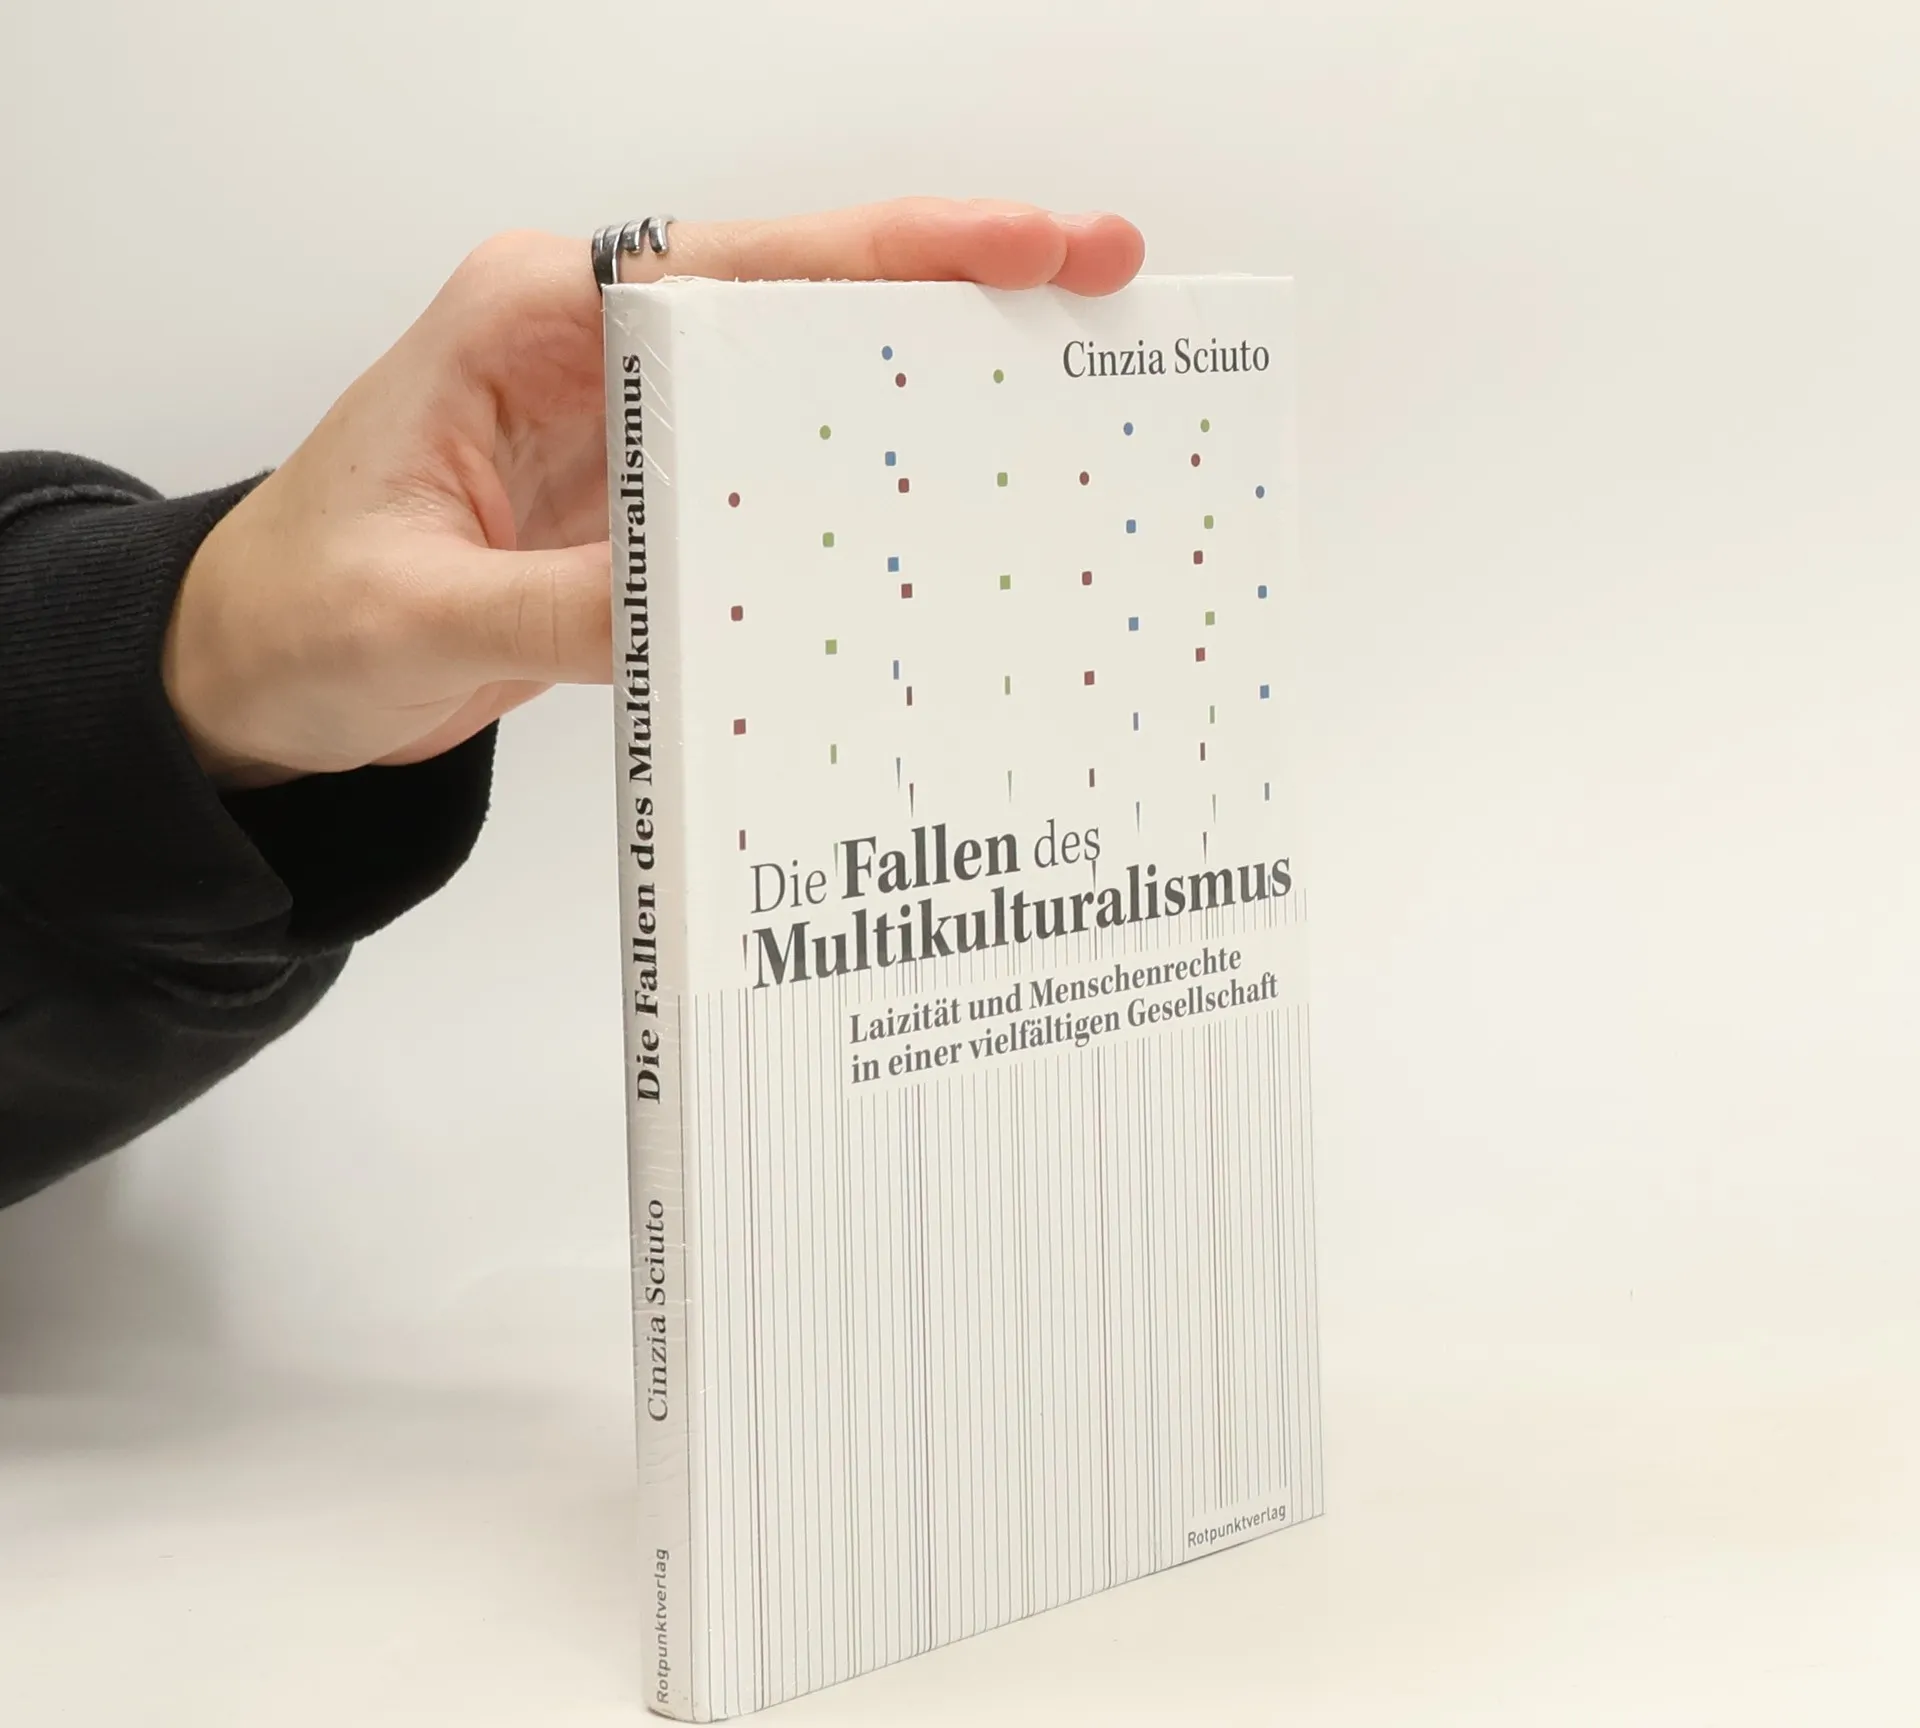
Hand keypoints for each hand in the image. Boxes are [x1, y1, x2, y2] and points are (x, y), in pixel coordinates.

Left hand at [162, 200, 1145, 786]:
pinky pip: (769, 498)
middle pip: (802, 308)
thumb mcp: (421, 616)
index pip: (740, 268)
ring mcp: (626, 434)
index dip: (895, 255)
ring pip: (802, 400)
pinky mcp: (640, 512)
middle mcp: (592, 355)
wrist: (246, 684)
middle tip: (1100, 295)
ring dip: (920, 408)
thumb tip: (716, 612)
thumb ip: (566, 610)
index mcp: (531, 322)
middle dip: (952, 301)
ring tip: (1053, 414)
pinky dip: (853, 512)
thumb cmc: (295, 620)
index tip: (1026, 248)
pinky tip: (938, 534)